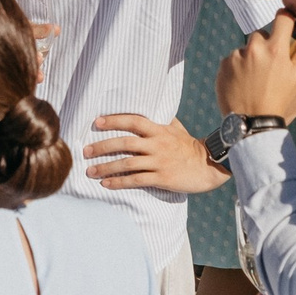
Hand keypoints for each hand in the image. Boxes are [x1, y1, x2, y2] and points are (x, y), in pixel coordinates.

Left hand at [83, 113, 226, 193]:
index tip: (96, 122)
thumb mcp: (177, 129)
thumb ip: (162, 120)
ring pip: (127, 163)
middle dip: (102, 147)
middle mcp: (157, 144)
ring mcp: (159, 162)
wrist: (210, 165)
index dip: (114, 120)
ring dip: (106, 167)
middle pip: (125, 143)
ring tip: (90, 171)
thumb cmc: (190, 146)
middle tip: (85, 151)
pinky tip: (106, 184)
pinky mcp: (162, 178)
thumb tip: (152, 110)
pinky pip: (136, 180)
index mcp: (159, 130)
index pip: (133, 121)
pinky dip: (119, 182)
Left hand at [217, 11, 295, 122]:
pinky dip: (238, 66)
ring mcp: (236, 56)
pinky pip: (233, 58)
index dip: (287, 20)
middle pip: (261, 34)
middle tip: (270, 66)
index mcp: (275, 49)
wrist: (252, 122)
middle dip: (267, 45)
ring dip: (251, 56)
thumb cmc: (279, 99)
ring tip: (255, 77)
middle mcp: (254, 48)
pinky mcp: (223, 65)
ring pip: (246, 47)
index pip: (282, 18)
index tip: (286, 26)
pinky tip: (243, 81)